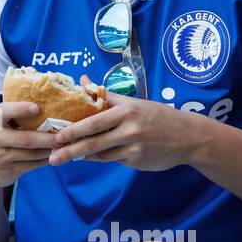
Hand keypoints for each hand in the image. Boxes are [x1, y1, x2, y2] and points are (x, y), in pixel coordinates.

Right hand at [0, 102, 59, 188]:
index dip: (20, 109)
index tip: (37, 107)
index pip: (5, 112)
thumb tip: (45, 106)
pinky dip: (46, 159)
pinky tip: (56, 155)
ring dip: (51, 149)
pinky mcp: (10, 171)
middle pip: (26, 138)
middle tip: (65, 133)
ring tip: (66, 143)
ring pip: (32, 154)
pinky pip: (33, 165)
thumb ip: (12, 116)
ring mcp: (1, 157)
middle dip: (48, 137)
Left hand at [49, 89, 202, 171]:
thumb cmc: (157, 116)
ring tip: (61, 158)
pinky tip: (85, 158)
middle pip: (93, 141)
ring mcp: (133, 147)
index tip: (55, 133)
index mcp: (127, 110)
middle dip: (70, 149)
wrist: (189, 137)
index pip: (94, 120)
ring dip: (80, 156)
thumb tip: (82, 79)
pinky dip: (98, 158)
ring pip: (100, 153)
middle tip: (52, 153)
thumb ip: (105, 95)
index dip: (73, 128)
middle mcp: (130, 128)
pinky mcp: (137, 161)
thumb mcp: (134, 102)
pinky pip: (112, 160)